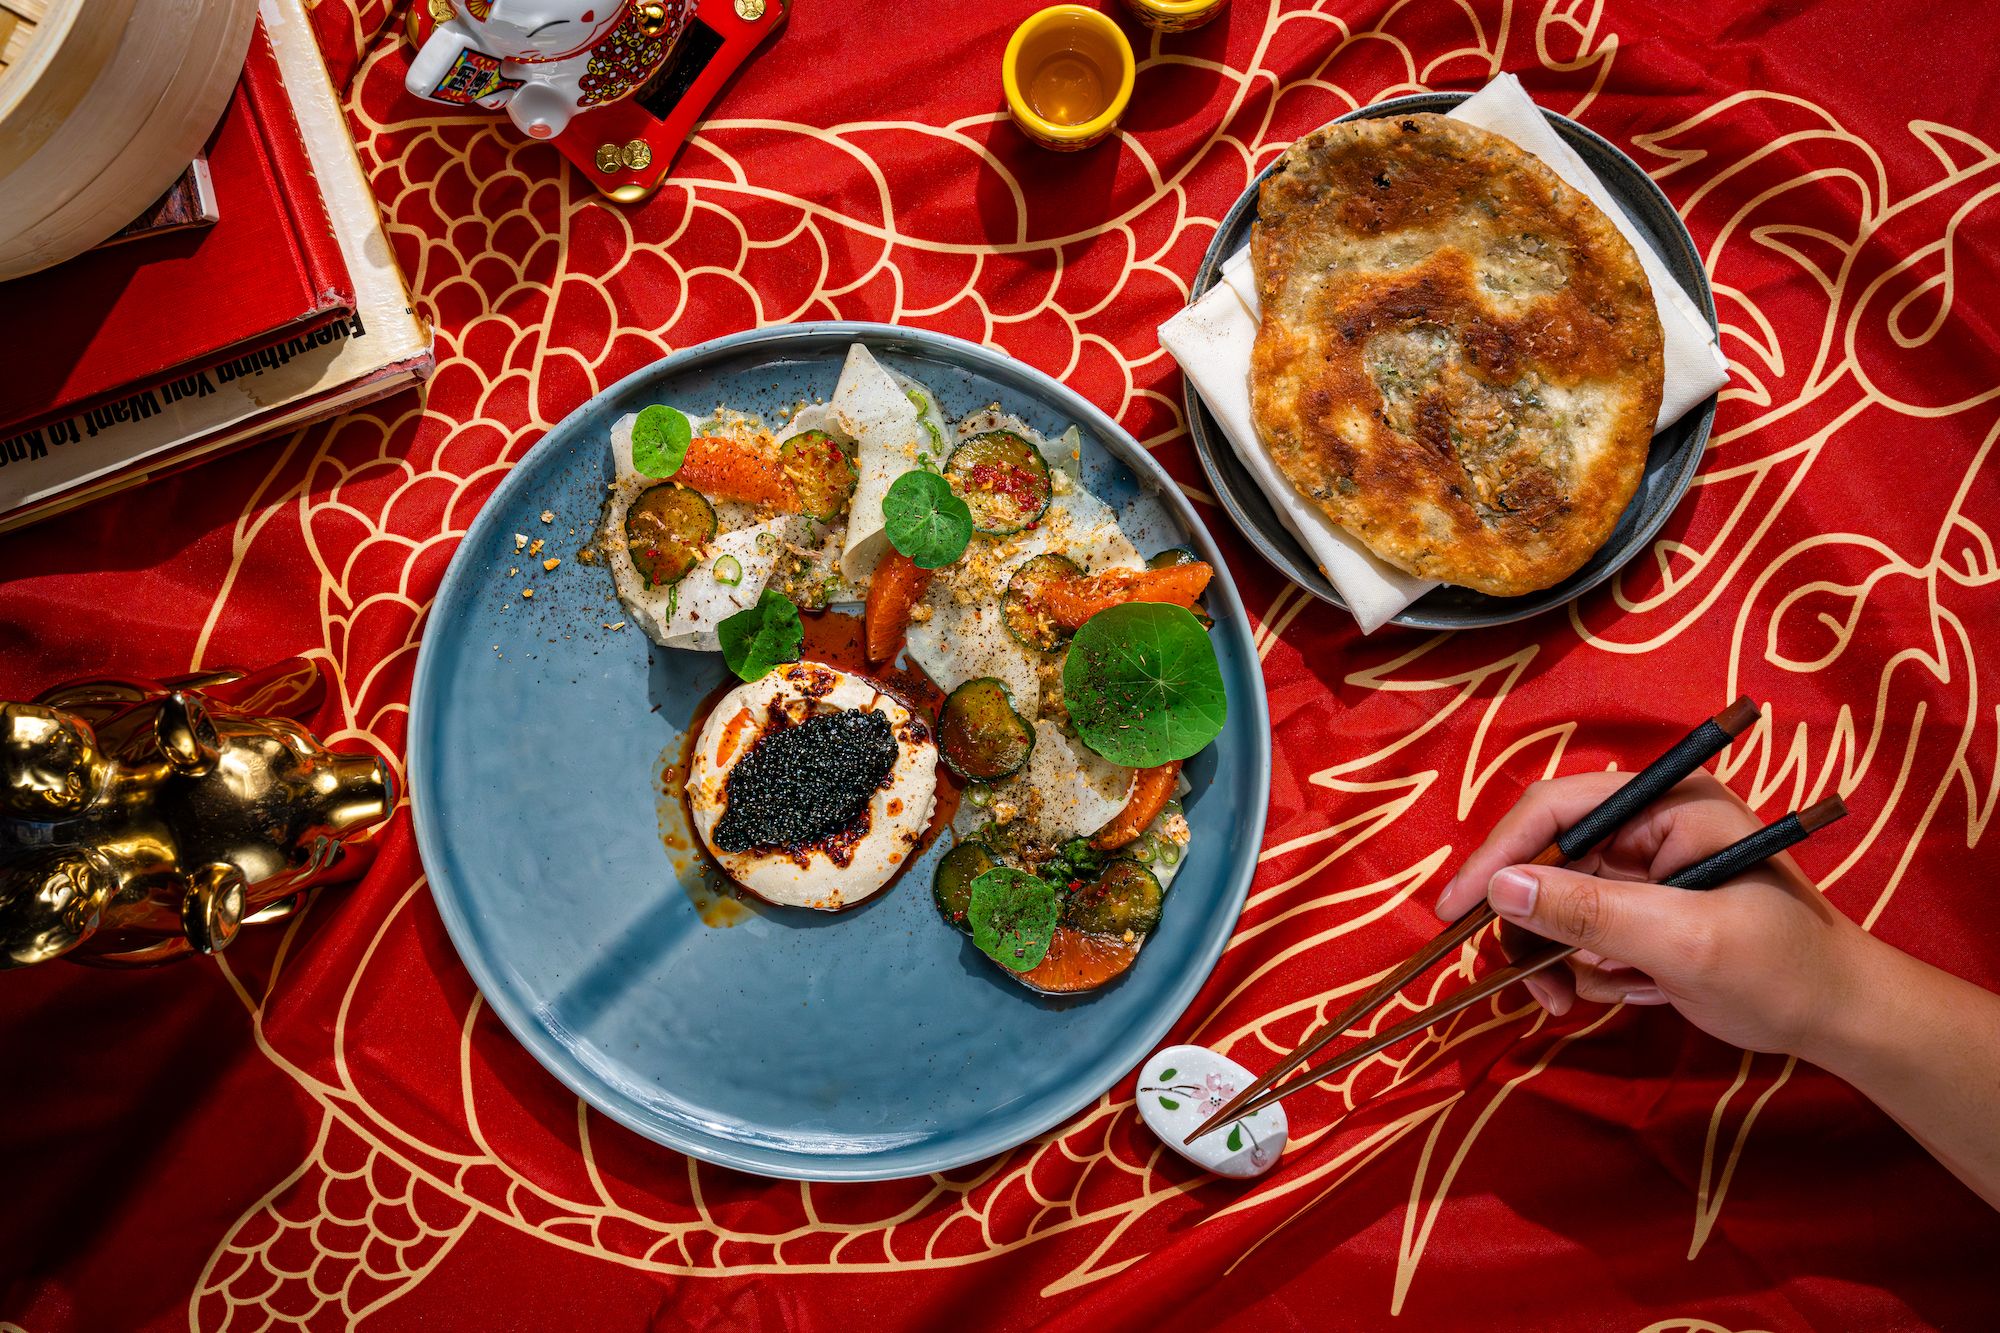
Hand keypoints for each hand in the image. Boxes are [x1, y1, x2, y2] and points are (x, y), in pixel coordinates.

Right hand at [1433, 772, 1864, 1056]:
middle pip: (1544, 857)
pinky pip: (1577, 932)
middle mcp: (1648, 825)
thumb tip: (1500, 891)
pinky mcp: (1640, 909)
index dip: (1499, 855)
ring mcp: (1643, 868)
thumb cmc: (1782, 969)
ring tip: (1576, 1002)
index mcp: (1667, 803)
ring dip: (1556, 957)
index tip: (1457, 909)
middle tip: (1533, 985)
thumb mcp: (1685, 941)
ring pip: (1552, 901)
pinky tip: (1630, 993)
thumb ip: (1591, 912)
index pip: (1557, 809)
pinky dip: (1585, 970)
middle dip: (1532, 925)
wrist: (1840, 1020)